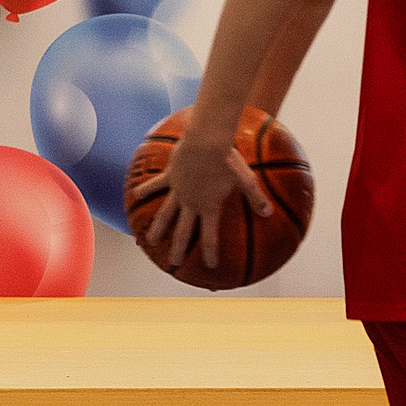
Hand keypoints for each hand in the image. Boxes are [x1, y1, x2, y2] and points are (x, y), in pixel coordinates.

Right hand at [128, 122, 272, 271]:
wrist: (205, 140)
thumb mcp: (246, 179)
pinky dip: (146, 190)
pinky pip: (155, 185)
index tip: (210, 265)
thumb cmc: (228, 159)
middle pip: (183, 231)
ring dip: (158, 228)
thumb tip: (268, 213)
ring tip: (150, 241)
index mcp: (209, 206)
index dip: (210, 252)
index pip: (210, 236)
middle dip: (179, 249)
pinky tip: (136, 195)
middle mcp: (191, 202)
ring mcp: (178, 190)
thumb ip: (256, 198)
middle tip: (174, 263)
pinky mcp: (170, 175)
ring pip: (165, 214)